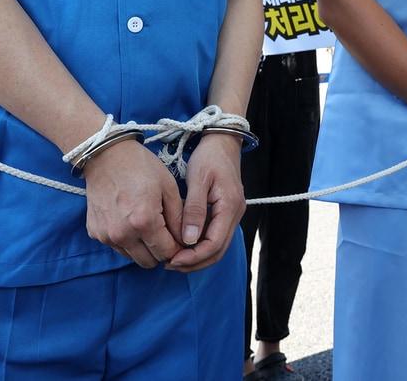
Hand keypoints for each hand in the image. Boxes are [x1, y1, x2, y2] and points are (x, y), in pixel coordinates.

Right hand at [83, 138, 182, 267]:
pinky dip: (127, 240)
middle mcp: (123, 234)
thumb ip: (179, 218)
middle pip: (149, 261)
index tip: (180, 238)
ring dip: (143, 248)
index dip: (178, 248)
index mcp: (144, 222)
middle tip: (165, 232)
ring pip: (133, 257)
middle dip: (161, 251)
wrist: (105, 155)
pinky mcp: (95, 233)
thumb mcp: (168, 187)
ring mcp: (106, 235)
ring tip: (147, 224)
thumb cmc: (141, 167)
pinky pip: (117, 247)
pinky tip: (130, 219)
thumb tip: (186, 241)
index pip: (167, 253)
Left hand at [167, 133, 246, 271]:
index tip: (172, 259)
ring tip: (174, 258)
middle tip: (170, 264)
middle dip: (194, 262)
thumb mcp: (198, 179)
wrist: (223, 141)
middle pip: (217, 251)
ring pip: (217, 246)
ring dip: (197, 257)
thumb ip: (194, 210)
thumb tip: (189, 239)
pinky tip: (183, 245)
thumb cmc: (209, 156)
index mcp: (230, 207)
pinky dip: (200, 246)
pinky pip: (216, 236)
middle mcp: (235, 214)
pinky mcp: (226, 212)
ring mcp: (233, 214)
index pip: (214, 244)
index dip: (193, 257)